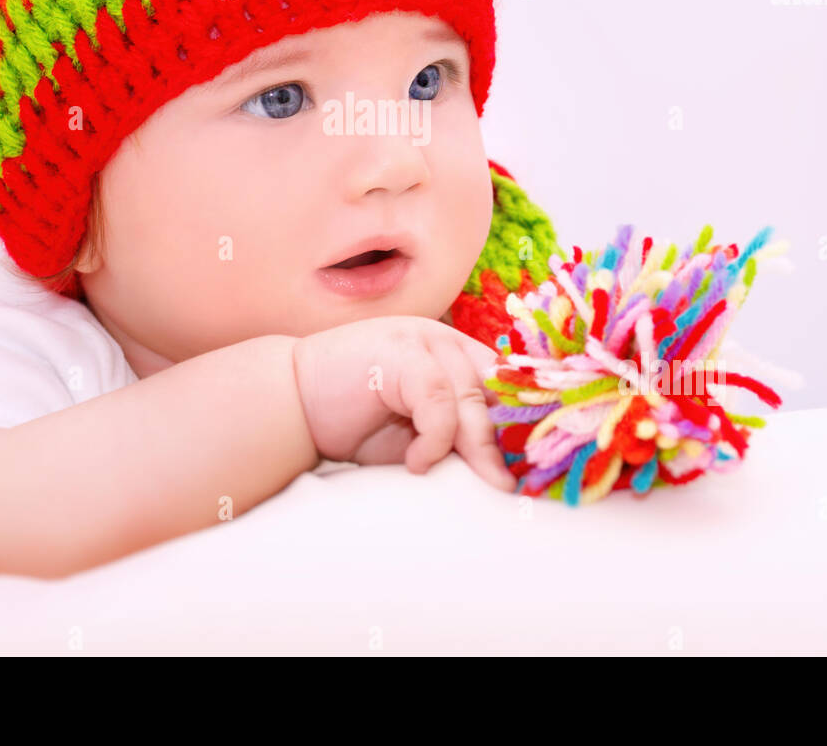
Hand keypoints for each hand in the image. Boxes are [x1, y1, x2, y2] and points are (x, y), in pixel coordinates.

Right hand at [291, 316, 514, 492]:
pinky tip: (418, 462)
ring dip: (472, 446)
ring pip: (470, 397)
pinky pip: (438, 400)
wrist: (292, 401)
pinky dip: (435, 439)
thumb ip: (457, 438)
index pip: (507, 383)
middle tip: (507, 486)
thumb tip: (506, 471)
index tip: (534, 466)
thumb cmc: (354, 420)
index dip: (524, 422)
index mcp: (455, 353)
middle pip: (496, 392)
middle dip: (504, 442)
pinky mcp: (400, 351)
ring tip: (461, 477)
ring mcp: (422, 339)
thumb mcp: (417, 434)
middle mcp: (444, 339)